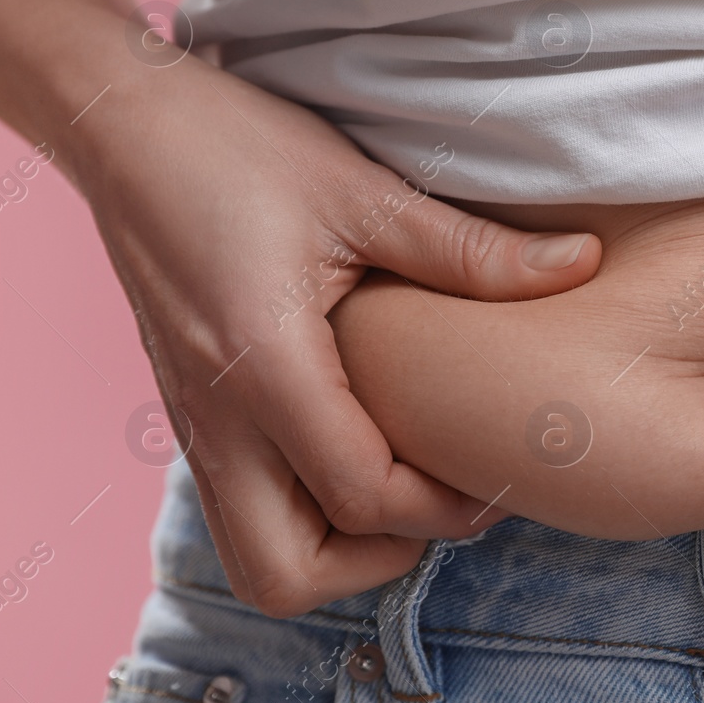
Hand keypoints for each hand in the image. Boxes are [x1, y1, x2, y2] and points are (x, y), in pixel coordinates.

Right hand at [79, 57, 600, 615]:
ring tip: (406, 473)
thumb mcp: (364, 192)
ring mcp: (194, 425)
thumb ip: (472, 250)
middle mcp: (217, 420)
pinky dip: (305, 509)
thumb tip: (582, 263)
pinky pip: (246, 507)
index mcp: (265, 370)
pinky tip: (361, 437)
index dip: (447, 506)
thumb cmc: (237, 149)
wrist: (121, 125)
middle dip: (378, 560)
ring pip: (256, 556)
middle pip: (285, 577)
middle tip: (445, 494)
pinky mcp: (192, 414)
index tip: (502, 470)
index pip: (363, 497)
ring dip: (336, 545)